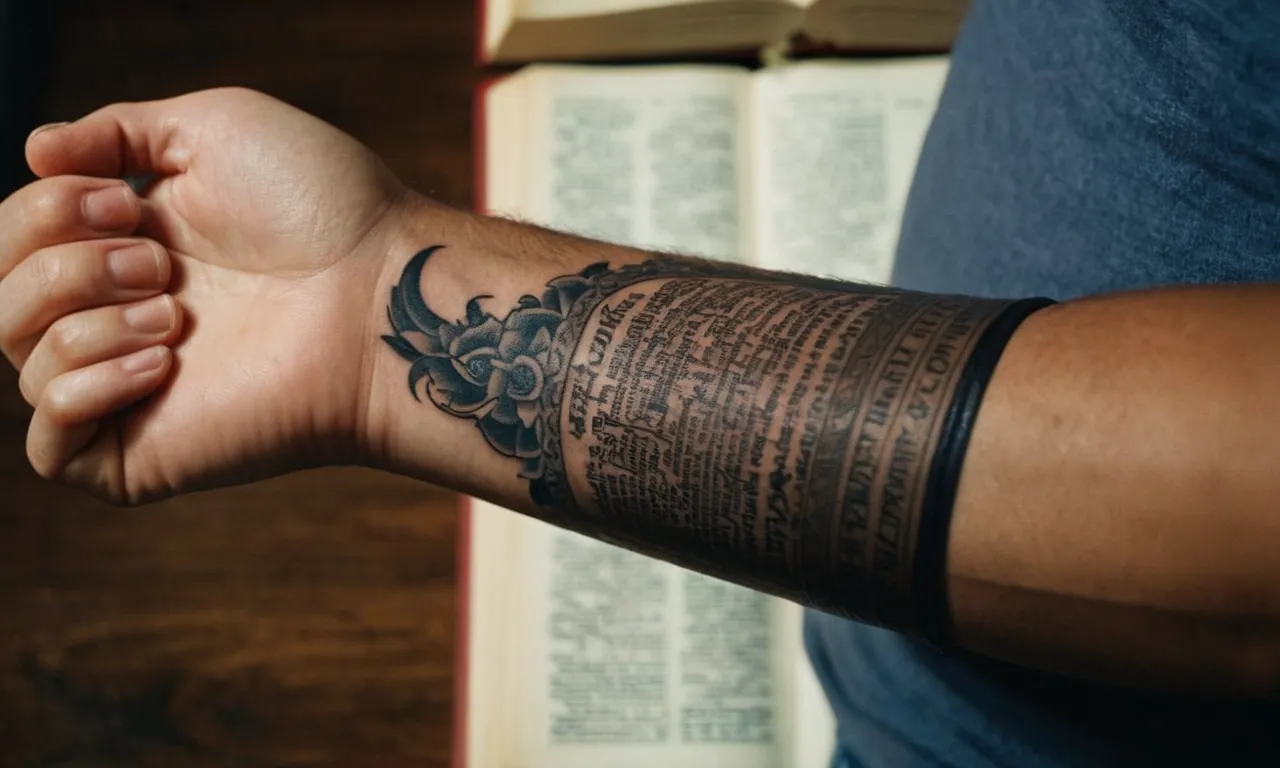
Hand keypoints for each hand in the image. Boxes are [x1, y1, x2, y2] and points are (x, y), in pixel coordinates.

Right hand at [0, 88, 411, 502]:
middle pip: (3, 294)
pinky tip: (157, 364)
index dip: (45, 210)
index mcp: (130, 246)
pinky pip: (50, 447)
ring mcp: (134, 386)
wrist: (381, 292)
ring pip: (18, 358)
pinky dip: (79, 391)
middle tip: (159, 261)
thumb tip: (34, 149)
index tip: (128, 202)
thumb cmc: (322, 207)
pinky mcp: (148, 452)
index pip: (17, 236)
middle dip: (61, 260)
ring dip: (82, 318)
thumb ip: (118, 130)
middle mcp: (123, 314)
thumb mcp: (213, 128)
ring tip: (175, 314)